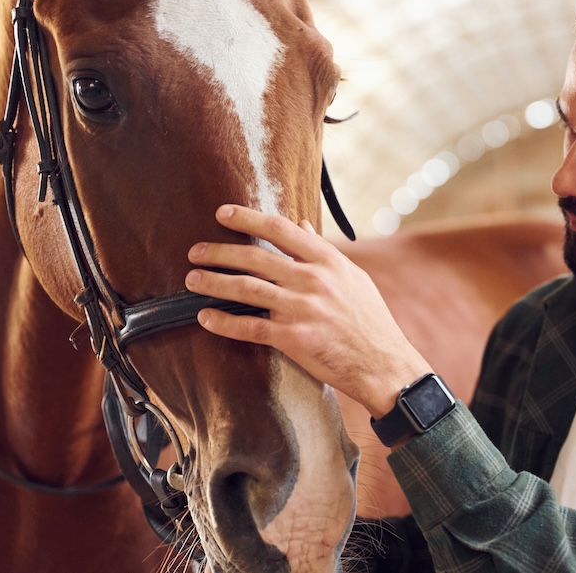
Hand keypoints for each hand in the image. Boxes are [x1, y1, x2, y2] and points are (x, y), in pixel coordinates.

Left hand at [184, 205, 430, 418]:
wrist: (383, 362)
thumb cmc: (369, 319)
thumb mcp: (352, 277)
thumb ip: (323, 252)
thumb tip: (301, 227)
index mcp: (328, 260)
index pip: (281, 230)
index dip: (247, 218)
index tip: (222, 213)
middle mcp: (313, 279)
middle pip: (255, 257)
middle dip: (219, 251)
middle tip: (196, 250)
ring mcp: (302, 309)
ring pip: (246, 289)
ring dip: (213, 282)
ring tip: (192, 279)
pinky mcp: (293, 338)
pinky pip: (249, 327)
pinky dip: (224, 322)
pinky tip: (206, 317)